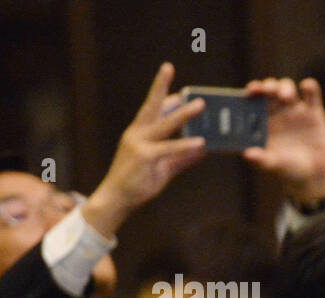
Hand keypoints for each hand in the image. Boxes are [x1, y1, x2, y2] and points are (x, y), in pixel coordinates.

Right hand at [80, 62, 205, 237]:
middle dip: (160, 86)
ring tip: (199, 104)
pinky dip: (185, 145)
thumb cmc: (138, 183)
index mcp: (139, 133)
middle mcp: (137, 133)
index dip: (166, 97)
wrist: (117, 199)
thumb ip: (183, 157)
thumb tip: (203, 150)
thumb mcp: (164, 167)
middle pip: (151, 105)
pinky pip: (168, 149)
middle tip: (168, 67)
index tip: (181, 90)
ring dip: (183, 113)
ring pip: (164, 124)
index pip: (152, 109)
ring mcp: (140, 144)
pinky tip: (201, 143)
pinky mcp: (145, 158)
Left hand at [242, 76, 324, 205]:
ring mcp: (295, 109)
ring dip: (285, 87)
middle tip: (268, 91)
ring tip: (286, 98)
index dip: (252, 91)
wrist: (314, 174)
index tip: (251, 92)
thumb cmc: (288, 169)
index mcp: (262, 119)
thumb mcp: (274, 165)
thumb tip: (246, 154)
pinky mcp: (314, 111)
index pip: (254, 98)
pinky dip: (309, 86)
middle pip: (270, 88)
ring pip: (287, 87)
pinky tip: (306, 88)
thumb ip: (261, 160)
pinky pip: (312, 92)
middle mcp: (277, 111)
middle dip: (268, 86)